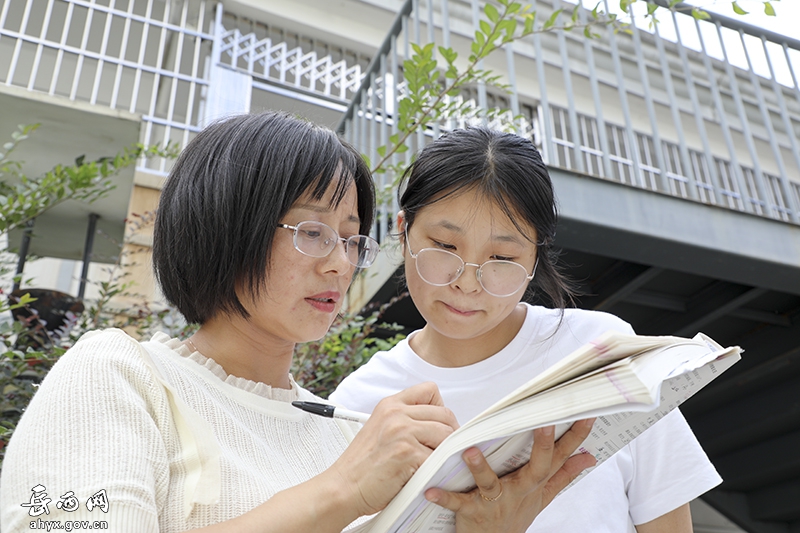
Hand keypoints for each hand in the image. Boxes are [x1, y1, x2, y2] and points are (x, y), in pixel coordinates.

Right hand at [329, 382, 458, 516]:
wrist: (343, 487)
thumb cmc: (362, 466)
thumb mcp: (381, 430)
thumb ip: (405, 421)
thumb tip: (439, 425)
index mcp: (390, 405)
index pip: (430, 390)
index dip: (440, 409)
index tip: (439, 426)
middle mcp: (396, 414)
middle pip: (445, 414)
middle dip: (450, 434)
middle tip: (444, 451)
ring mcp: (402, 432)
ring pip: (446, 435)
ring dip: (446, 452)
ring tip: (434, 464)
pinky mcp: (407, 453)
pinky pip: (439, 458)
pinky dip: (438, 469)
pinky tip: (427, 476)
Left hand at [424, 418, 596, 532]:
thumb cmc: (515, 515)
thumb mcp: (542, 497)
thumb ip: (564, 475)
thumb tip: (589, 456)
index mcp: (535, 483)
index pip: (560, 457)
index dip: (575, 438)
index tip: (587, 415)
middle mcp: (519, 491)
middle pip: (536, 468)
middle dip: (541, 446)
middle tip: (543, 423)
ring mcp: (496, 502)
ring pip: (491, 484)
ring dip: (480, 468)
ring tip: (470, 450)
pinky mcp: (472, 512)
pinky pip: (457, 503)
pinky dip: (445, 497)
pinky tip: (432, 489)